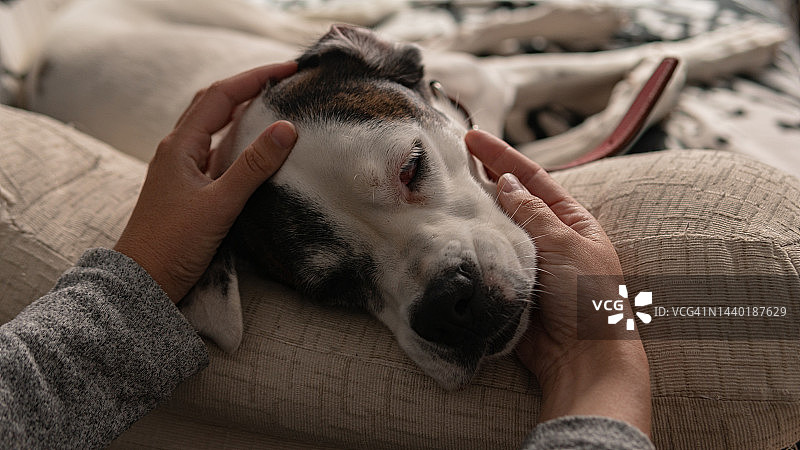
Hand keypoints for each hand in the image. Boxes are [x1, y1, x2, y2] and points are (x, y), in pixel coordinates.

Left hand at [114, 62, 298, 302]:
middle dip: (248, 87)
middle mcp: (179, 150)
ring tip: (276, 105)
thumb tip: (286, 128)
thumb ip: (253, 166)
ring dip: (243, 111)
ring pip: (216, 128)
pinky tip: (258, 149)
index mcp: (180, 146)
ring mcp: (184, 169)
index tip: (288, 70)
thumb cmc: (172, 243)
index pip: (220, 95)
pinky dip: (240, 141)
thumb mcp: (219, 204)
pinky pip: (218, 153)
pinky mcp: (191, 188)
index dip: (255, 78)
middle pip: (215, 104)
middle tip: (283, 81)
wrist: (143, 282)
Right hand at [465, 129, 650, 435]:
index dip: (503, 156)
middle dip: (482, 179)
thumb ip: (533, 213)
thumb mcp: (566, 244)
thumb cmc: (589, 298)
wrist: (582, 359)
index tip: (472, 137)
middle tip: (448, 162)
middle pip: (509, 201)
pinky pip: (485, 260)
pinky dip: (469, 247)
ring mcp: (524, 262)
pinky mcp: (507, 287)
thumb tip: (508, 182)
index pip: (533, 178)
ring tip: (442, 193)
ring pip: (493, 229)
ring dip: (473, 213)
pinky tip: (449, 233)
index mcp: (570, 221)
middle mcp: (546, 238)